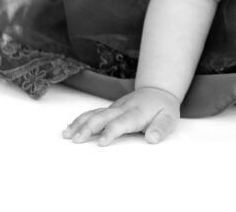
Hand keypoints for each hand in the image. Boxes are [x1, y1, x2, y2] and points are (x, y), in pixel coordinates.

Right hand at [62, 86, 180, 145]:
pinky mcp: (109, 108)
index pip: (121, 122)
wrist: (158, 91)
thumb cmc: (163, 108)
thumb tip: (152, 139)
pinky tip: (69, 128)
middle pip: (102, 116)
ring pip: (94, 113)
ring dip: (79, 123)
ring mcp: (114, 108)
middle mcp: (122, 108)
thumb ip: (161, 128)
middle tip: (76, 140)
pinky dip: (80, 120)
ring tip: (66, 135)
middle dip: (88, 128)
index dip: (111, 131)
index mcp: (136, 113)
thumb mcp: (169, 118)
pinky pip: (92, 112)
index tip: (101, 143)